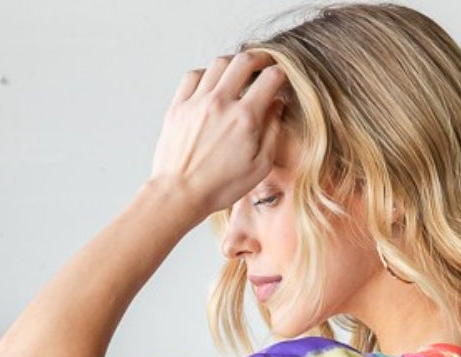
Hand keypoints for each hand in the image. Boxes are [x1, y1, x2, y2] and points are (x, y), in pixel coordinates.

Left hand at [148, 50, 287, 219]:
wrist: (180, 194)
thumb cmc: (221, 187)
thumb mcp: (259, 168)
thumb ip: (272, 133)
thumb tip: (277, 106)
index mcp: (245, 118)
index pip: (270, 79)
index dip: (280, 74)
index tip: (281, 78)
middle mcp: (221, 103)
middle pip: (243, 61)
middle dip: (259, 58)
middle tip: (264, 63)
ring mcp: (197, 101)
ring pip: (218, 64)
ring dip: (233, 62)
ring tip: (238, 71)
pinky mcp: (179, 105)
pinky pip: (194, 75)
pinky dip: (206, 73)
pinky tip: (212, 83)